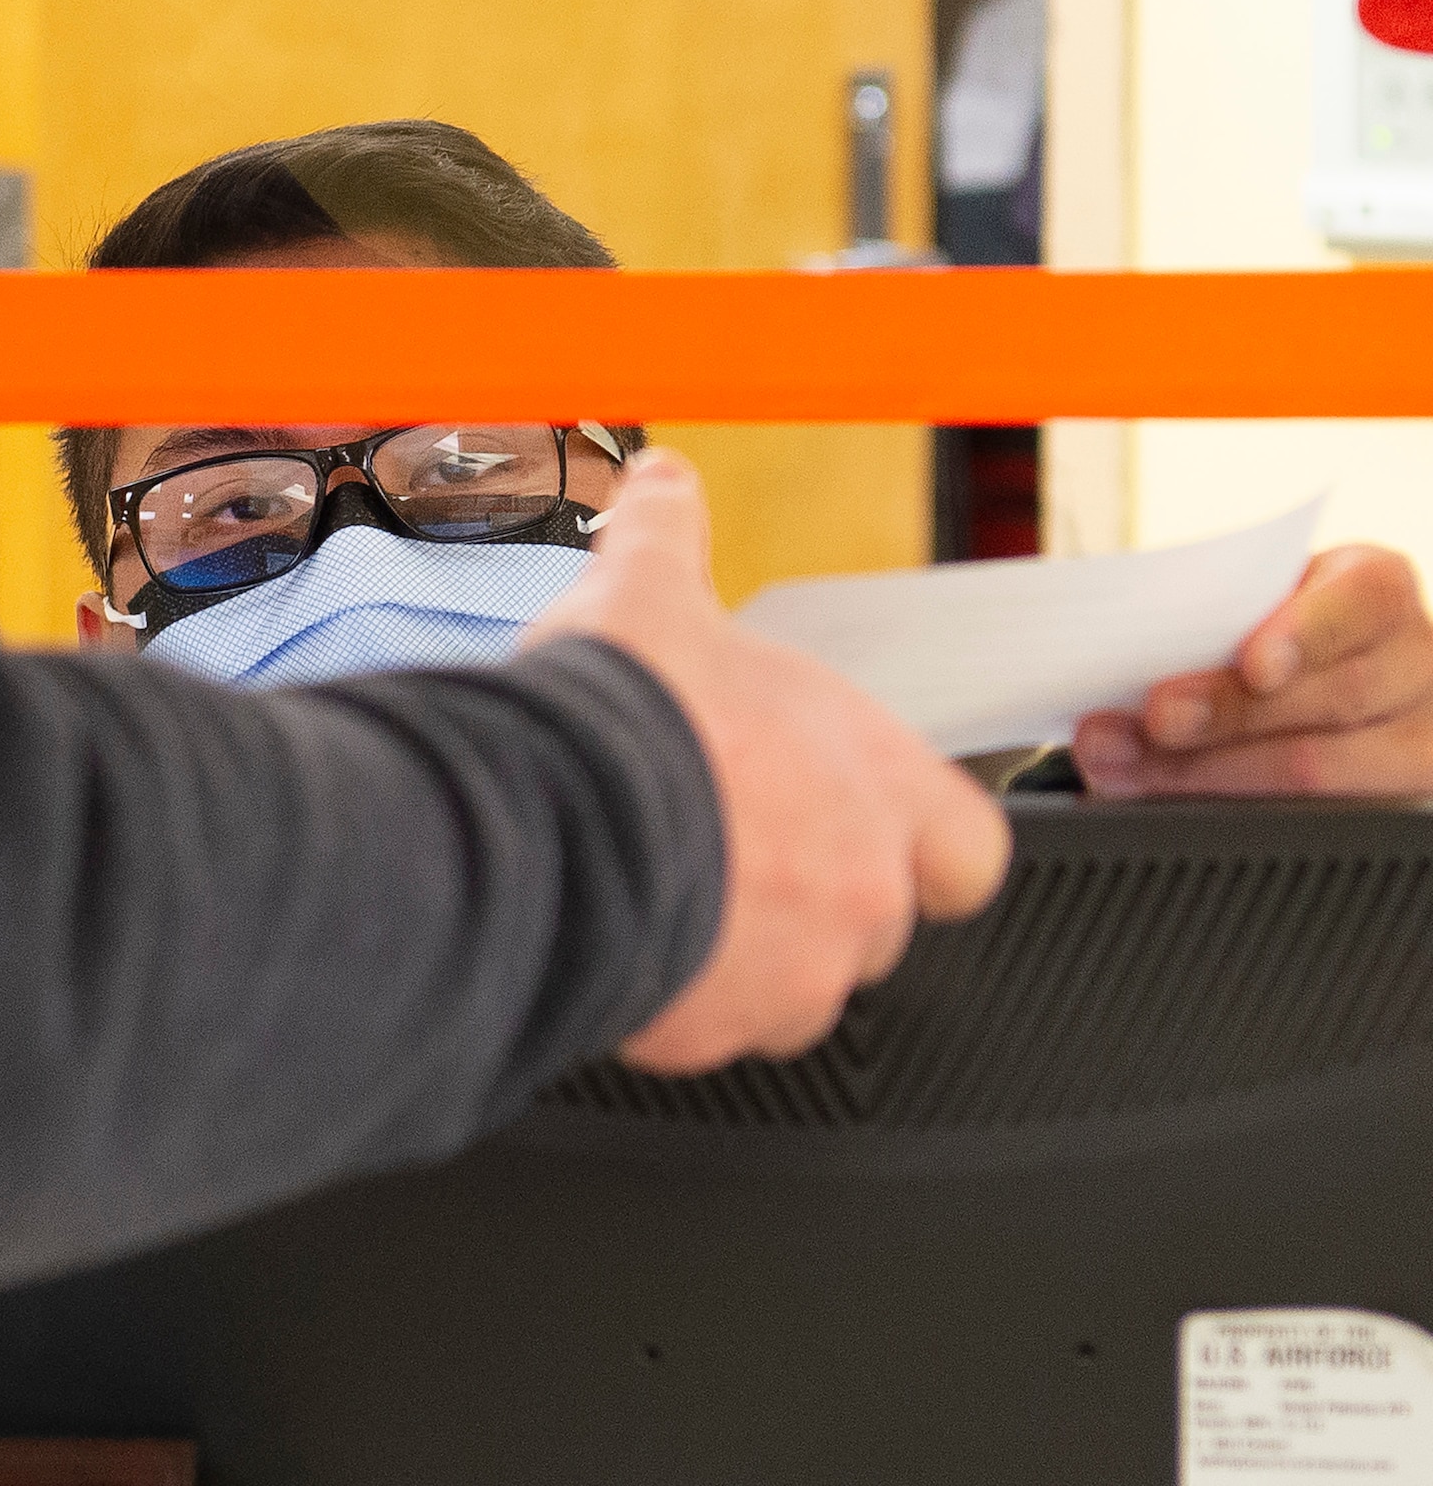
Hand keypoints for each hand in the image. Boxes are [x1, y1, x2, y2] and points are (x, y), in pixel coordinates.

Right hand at [530, 450, 1010, 1073]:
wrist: (544, 815)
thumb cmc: (625, 713)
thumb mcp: (649, 590)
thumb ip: (669, 533)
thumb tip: (661, 479)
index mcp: (876, 786)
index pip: (970, 852)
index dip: (922, 843)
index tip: (867, 828)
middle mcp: (857, 893)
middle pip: (868, 924)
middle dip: (805, 896)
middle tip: (725, 848)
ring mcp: (790, 978)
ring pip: (788, 988)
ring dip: (740, 952)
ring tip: (660, 888)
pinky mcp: (709, 1035)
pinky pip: (703, 1028)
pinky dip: (669, 995)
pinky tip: (612, 929)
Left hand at [1074, 545, 1432, 796]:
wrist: (1317, 679)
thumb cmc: (1267, 632)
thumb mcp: (1254, 604)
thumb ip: (1214, 619)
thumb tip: (1125, 655)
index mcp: (1374, 592)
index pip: (1364, 602)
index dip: (1308, 634)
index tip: (1255, 663)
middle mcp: (1412, 663)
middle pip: (1337, 695)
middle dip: (1232, 712)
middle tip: (1157, 717)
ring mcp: (1409, 738)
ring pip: (1315, 766)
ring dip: (1201, 768)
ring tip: (1121, 762)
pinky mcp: (1386, 802)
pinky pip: (1300, 816)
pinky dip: (1214, 805)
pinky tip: (1157, 795)